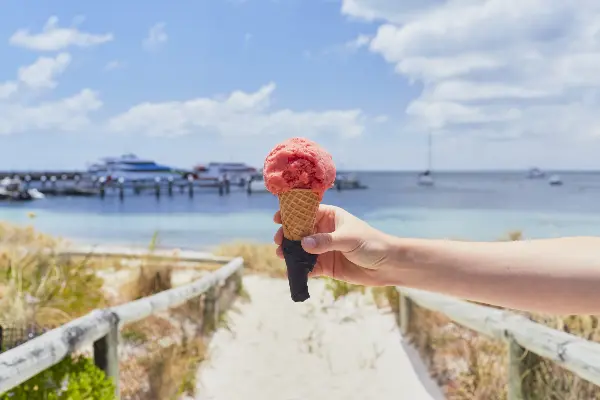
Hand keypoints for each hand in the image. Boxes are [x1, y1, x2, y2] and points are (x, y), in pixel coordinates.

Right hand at [273, 205, 398, 285]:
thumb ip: (326, 241)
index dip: (292, 214)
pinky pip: (309, 267)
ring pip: (302, 250)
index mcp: (330, 217)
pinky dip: (300, 269)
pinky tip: (293, 272)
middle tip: (279, 241)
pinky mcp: (326, 266)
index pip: (307, 212)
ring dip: (291, 253)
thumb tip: (304, 243)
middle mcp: (324, 231)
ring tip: (282, 255)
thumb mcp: (348, 239)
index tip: (278, 218)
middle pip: (300, 232)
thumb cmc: (371, 243)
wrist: (387, 265)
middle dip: (288, 236)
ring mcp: (324, 249)